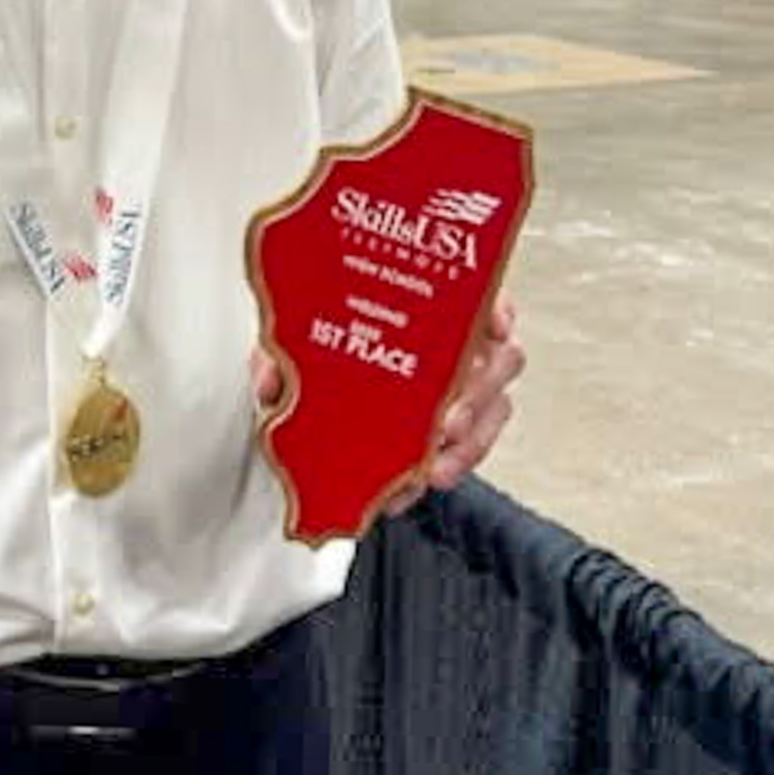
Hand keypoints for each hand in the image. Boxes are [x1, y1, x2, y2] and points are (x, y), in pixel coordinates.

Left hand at [248, 293, 525, 518]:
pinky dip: (451, 466)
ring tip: (432, 465)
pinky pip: (472, 448)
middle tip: (446, 420)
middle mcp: (462, 341)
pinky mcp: (463, 427)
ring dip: (468, 441)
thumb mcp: (300, 342)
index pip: (482, 294)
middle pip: (502, 357)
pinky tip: (422, 480)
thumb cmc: (328, 345)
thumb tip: (270, 383)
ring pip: (495, 408)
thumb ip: (284, 357)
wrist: (322, 387)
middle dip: (479, 391)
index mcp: (435, 303)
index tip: (492, 326)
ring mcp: (469, 385)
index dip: (494, 309)